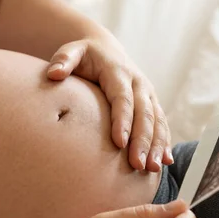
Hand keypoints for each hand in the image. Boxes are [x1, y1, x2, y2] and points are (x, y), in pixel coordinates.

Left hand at [47, 33, 172, 171]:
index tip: (119, 143)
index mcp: (118, 72)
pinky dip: (164, 142)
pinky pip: (161, 124)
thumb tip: (53, 74)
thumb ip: (63, 60)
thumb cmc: (84, 55)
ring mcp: (147, 94)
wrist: (105, 48)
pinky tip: (165, 162)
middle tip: (137, 164)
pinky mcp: (152, 103)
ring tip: (152, 169)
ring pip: (156, 121)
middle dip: (142, 140)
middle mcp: (138, 83)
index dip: (122, 120)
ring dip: (156, 145)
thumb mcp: (72, 51)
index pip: (122, 98)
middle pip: (143, 113)